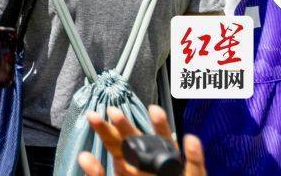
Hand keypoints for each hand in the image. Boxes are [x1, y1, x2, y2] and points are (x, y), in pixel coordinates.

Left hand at [75, 106, 203, 175]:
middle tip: (113, 112)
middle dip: (125, 126)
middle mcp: (150, 159)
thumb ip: (97, 174)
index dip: (104, 130)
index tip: (92, 116)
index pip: (115, 144)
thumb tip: (83, 157)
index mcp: (130, 162)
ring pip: (166, 145)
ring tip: (155, 111)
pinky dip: (195, 155)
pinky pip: (196, 168)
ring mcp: (171, 165)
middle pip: (137, 140)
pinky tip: (191, 141)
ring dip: (161, 128)